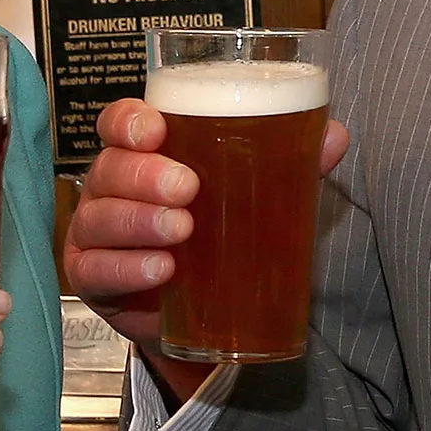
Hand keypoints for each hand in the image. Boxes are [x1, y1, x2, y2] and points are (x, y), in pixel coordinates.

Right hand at [63, 98, 348, 398]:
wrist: (204, 308)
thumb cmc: (222, 229)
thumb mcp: (258, 193)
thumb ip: (291, 161)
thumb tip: (335, 136)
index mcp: (144, 153)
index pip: (120, 123)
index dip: (128, 122)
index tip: (155, 131)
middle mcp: (112, 186)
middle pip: (109, 167)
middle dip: (144, 175)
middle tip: (187, 188)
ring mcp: (97, 233)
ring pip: (98, 218)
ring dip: (137, 222)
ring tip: (180, 231)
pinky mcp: (95, 279)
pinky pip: (97, 271)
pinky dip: (127, 268)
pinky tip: (161, 270)